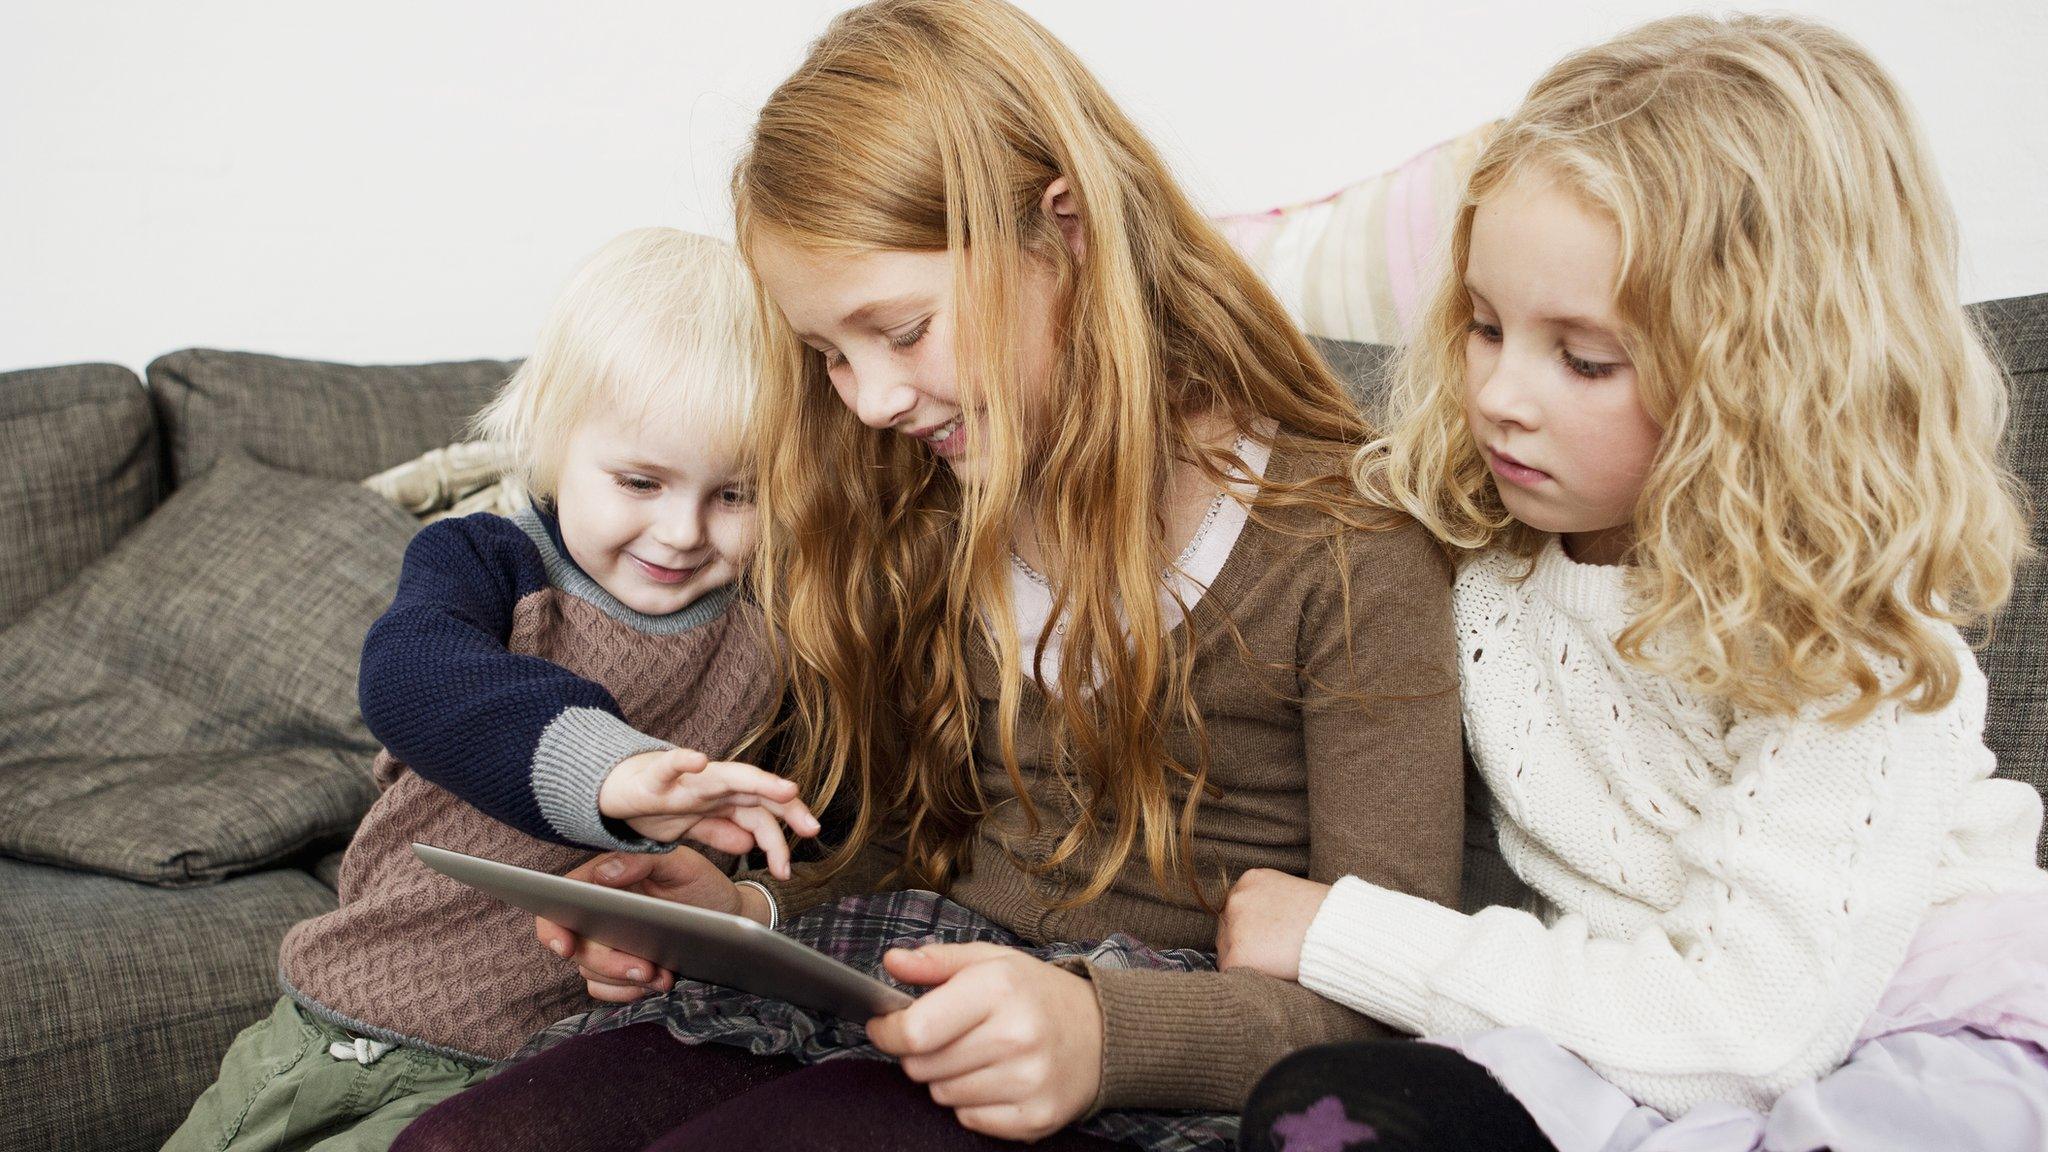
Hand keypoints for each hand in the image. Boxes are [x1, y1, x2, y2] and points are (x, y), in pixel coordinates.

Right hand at [536, 848, 773, 1002]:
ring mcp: (605, 944)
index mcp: (603, 881)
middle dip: (610, 962)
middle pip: (579, 945)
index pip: (561, 900)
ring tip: (663, 976)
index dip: (553, 926)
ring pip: (591, 971)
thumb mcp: (680, 862)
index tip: (565, 946)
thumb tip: (603, 873)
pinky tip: (653, 984)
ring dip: (624, 979)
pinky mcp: (618, 969)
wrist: (726, 915)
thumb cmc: (699, 883)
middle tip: (646, 967)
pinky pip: (605, 989)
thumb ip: (641, 859)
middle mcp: (597, 913)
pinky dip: (626, 992)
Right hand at [599, 747, 821, 877]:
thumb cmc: (653, 804)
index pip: (760, 811)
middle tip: (812, 828)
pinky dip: (683, 760)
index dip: (782, 831)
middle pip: (756, 793)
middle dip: (786, 808)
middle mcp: (710, 785)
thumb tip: (750, 845)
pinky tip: (699, 759)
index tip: (797, 858)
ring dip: (758, 781)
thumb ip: (720, 831)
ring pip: (727, 776)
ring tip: (786, 790)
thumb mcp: (691, 826)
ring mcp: (685, 779)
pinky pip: (669, 765)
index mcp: (721, 799)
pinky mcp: (652, 775)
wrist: (609, 789)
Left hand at [866, 943, 1102, 1142]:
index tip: (885, 1026)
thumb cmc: (1036, 994)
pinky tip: (995, 1079)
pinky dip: (972, 1104)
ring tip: (978, 1055)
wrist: (1103, 1034)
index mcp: (999, 988)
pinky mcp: (1036, 1117)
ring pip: (942, 1095)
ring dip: (947, 1078)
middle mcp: (1016, 1036)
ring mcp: (1028, 1081)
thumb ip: (937, 961)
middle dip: (921, 1053)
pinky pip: (969, 1120)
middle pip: (922, 1066)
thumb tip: (892, 961)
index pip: (916, 1030)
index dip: (888, 1031)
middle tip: (947, 1037)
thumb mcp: (991, 961)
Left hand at [1217, 868, 1331, 981]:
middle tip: (1272, 952)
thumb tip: (1261, 923)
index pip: (1237, 907)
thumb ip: (1269, 903)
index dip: (1252, 925)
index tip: (1267, 936)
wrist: (1339, 932)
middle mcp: (1236, 899)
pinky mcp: (1237, 955)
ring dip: (1244, 959)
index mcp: (1250, 880)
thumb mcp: (1293, 893)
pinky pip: (1231, 972)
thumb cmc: (1327, 916)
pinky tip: (1269, 972)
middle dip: (1245, 941)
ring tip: (1274, 961)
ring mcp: (1234, 926)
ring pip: (1227, 950)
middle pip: (1227, 927)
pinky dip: (1247, 976)